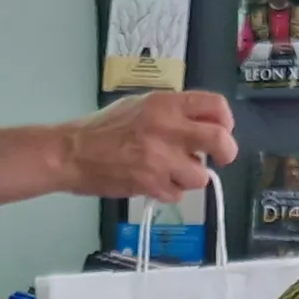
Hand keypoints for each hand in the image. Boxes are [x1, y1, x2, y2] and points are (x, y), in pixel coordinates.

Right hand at [59, 91, 235, 200]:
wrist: (73, 153)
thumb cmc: (103, 128)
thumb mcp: (140, 105)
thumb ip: (171, 112)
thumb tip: (198, 124)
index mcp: (166, 104)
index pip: (215, 105)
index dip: (225, 120)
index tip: (222, 129)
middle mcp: (168, 129)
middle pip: (220, 141)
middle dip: (226, 152)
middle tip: (219, 158)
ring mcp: (161, 159)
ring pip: (200, 175)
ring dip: (190, 176)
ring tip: (171, 171)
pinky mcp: (151, 184)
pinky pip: (177, 194)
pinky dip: (169, 191)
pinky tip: (153, 181)